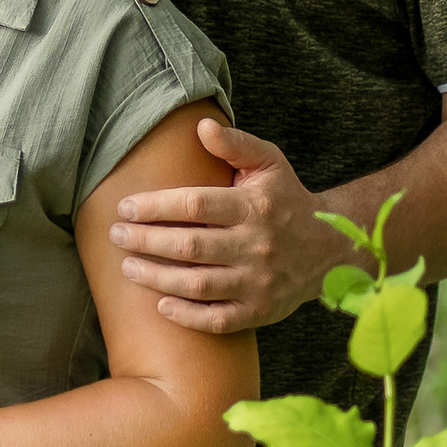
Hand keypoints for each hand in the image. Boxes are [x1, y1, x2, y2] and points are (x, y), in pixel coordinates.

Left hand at [108, 120, 349, 333]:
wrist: (329, 249)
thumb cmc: (286, 200)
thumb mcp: (270, 163)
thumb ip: (235, 144)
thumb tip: (201, 126)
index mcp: (254, 207)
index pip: (195, 205)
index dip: (155, 206)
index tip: (125, 207)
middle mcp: (257, 246)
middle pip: (190, 246)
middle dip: (146, 241)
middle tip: (116, 235)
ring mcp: (259, 283)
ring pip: (198, 285)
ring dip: (157, 277)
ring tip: (127, 267)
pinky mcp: (260, 311)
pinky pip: (218, 320)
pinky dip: (187, 316)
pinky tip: (160, 305)